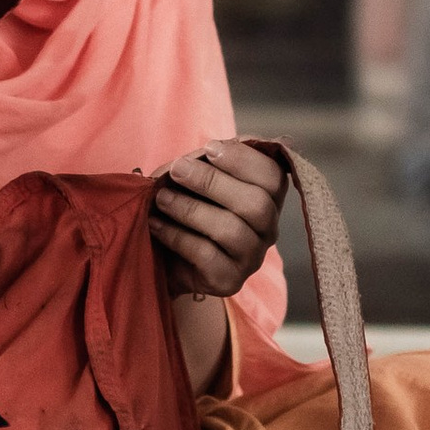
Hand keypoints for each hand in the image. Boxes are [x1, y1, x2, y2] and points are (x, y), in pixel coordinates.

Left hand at [152, 140, 286, 301]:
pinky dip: (177, 236)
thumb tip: (211, 148)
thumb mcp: (196, 179)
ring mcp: (251, 258)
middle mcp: (268, 229)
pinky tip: (156, 225)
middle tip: (177, 170)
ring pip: (232, 230)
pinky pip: (207, 255)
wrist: (164, 258)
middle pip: (257, 204)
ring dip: (190, 209)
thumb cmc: (185, 207)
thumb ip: (208, 162)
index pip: (274, 176)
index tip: (209, 148)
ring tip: (161, 198)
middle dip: (213, 182)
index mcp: (267, 198)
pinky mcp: (229, 281)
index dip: (245, 160)